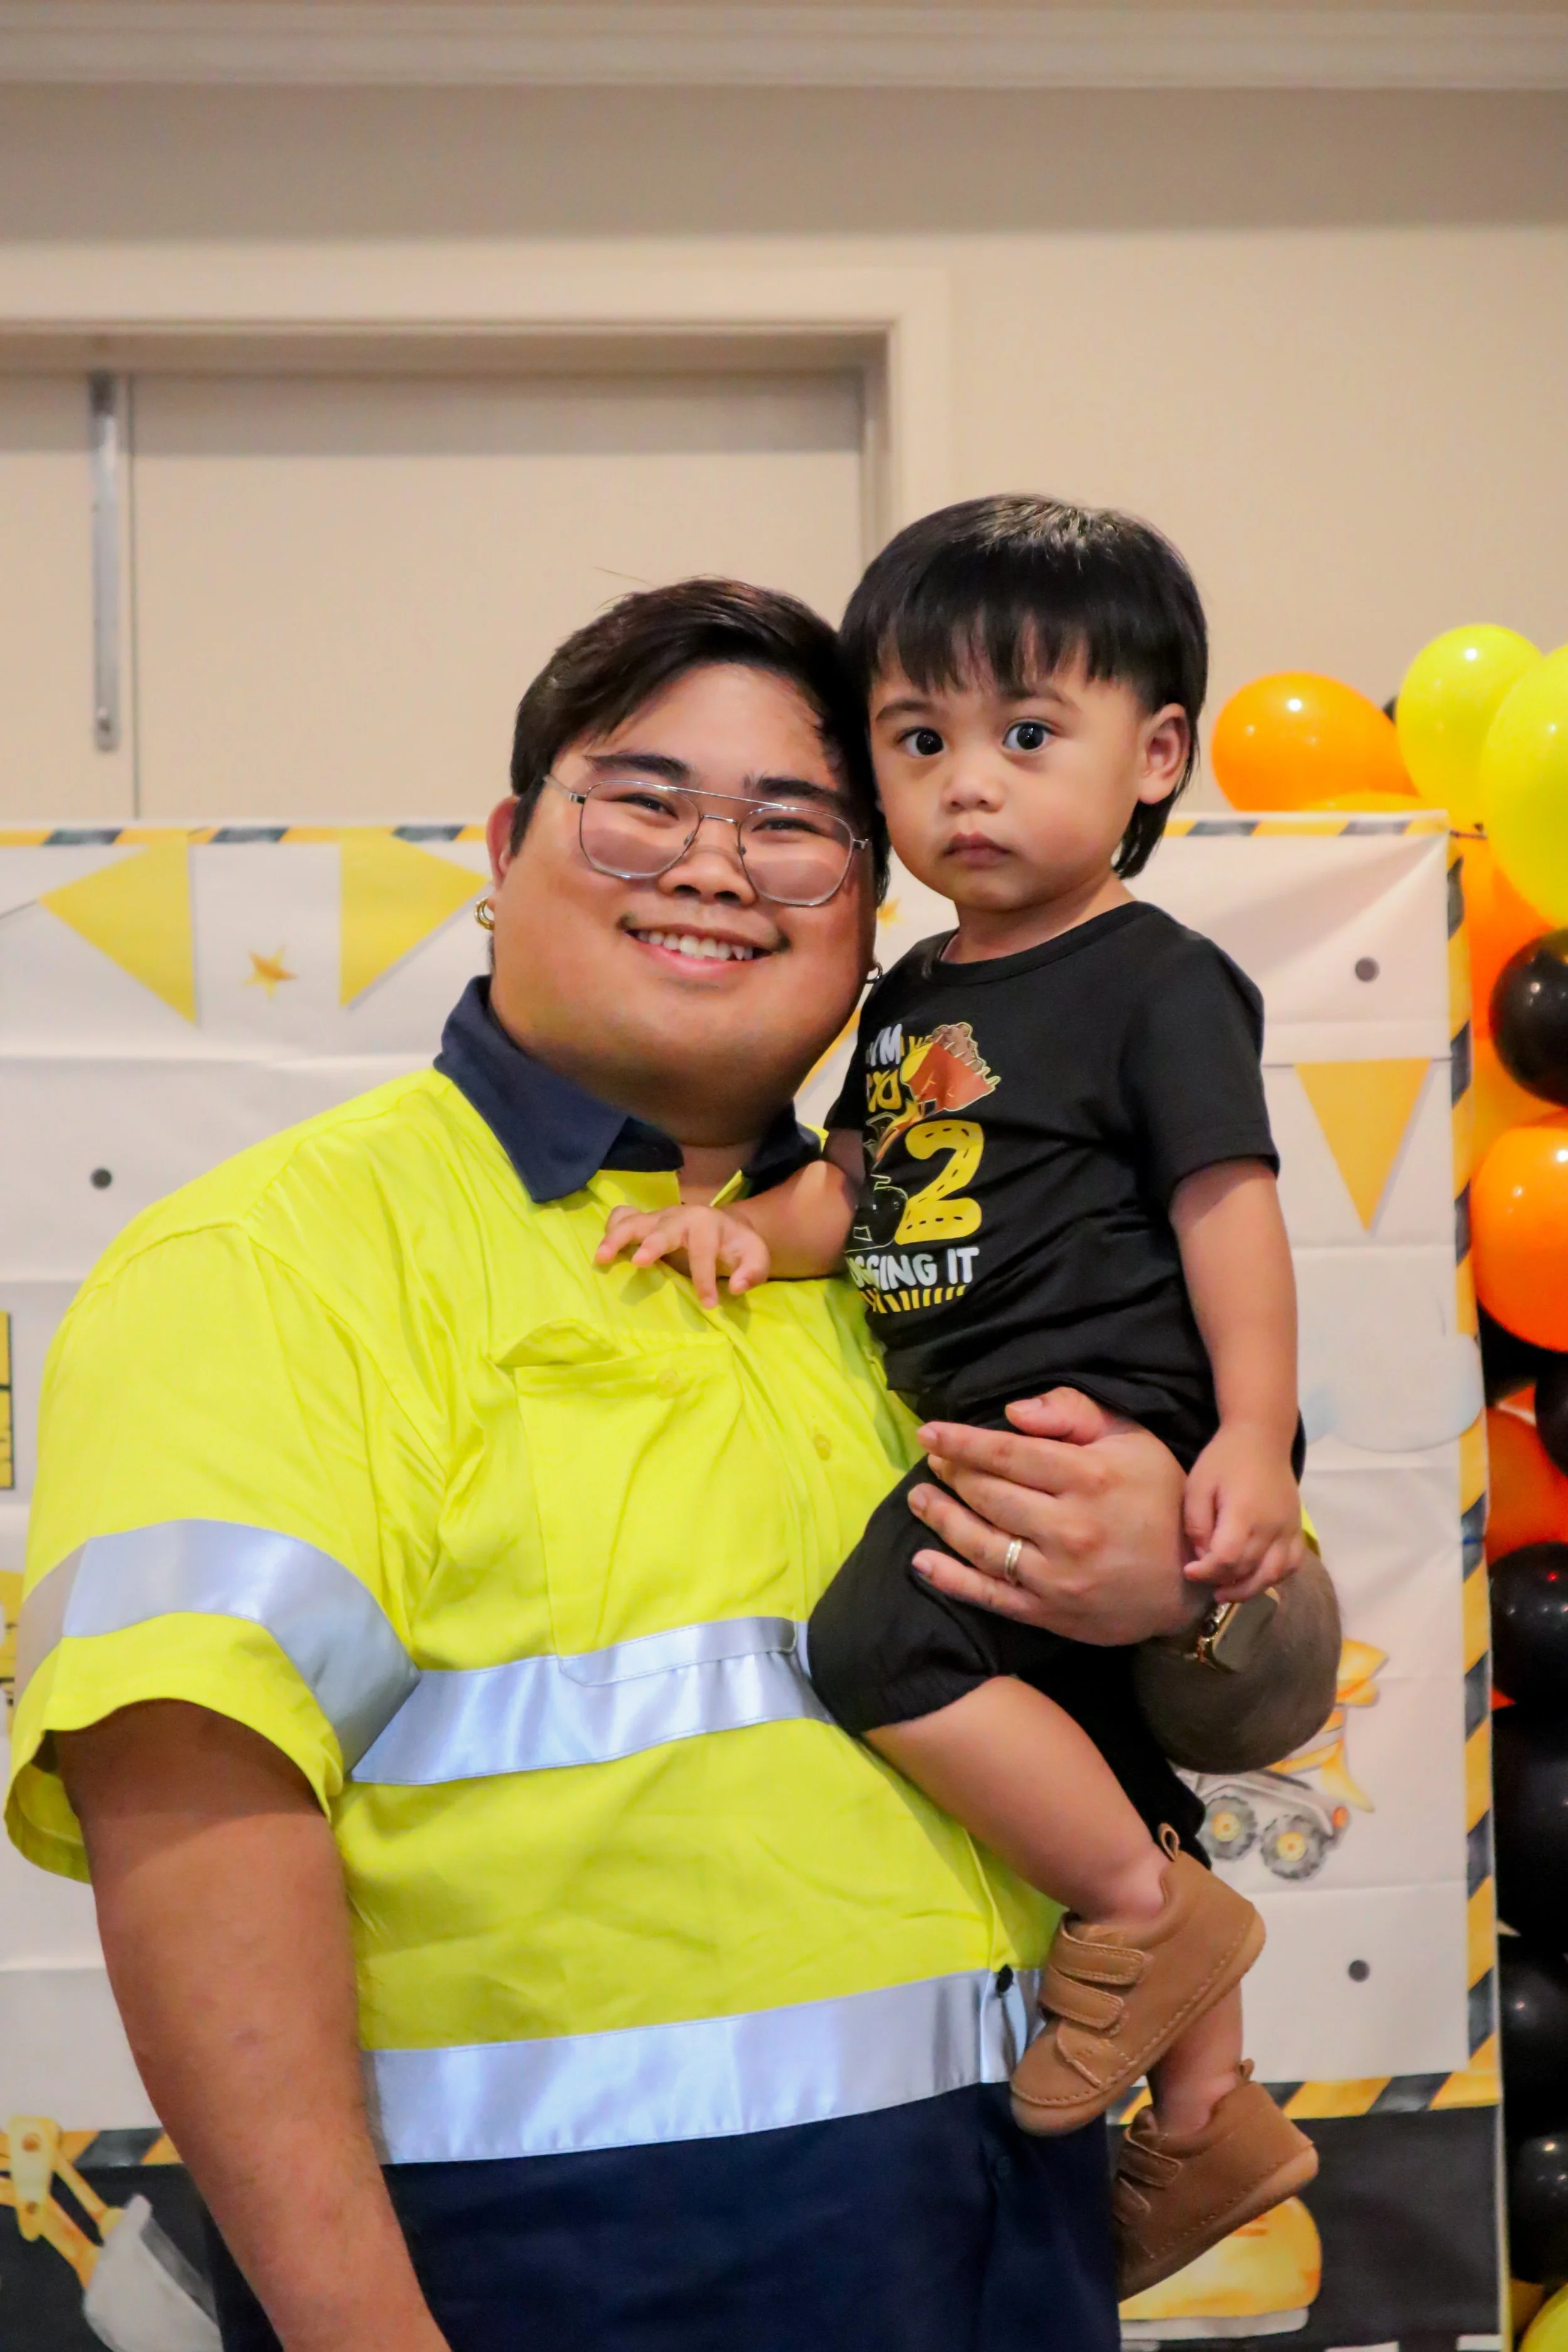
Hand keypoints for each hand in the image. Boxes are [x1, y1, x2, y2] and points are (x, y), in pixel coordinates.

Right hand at [595, 1203, 770, 1307]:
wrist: (725, 1226)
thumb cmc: (737, 1246)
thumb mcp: (755, 1257)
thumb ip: (752, 1272)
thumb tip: (737, 1287)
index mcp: (708, 1224)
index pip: (704, 1251)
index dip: (705, 1278)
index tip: (708, 1305)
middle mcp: (679, 1216)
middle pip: (664, 1228)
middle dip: (653, 1244)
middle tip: (640, 1263)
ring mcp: (658, 1218)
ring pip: (633, 1221)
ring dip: (616, 1238)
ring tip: (601, 1259)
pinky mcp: (644, 1222)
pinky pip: (621, 1217)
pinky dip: (610, 1229)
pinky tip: (602, 1251)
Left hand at [906, 1388, 1199, 1645]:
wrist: (1192, 1576)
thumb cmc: (1159, 1495)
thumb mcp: (1131, 1438)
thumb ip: (1074, 1413)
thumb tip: (1014, 1412)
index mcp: (1089, 1477)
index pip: (1008, 1454)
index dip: (961, 1441)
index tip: (929, 1432)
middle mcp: (1069, 1528)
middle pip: (989, 1495)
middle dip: (952, 1474)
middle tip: (933, 1461)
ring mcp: (1057, 1575)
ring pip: (982, 1543)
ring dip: (941, 1519)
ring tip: (919, 1499)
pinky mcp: (1050, 1612)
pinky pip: (990, 1595)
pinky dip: (950, 1579)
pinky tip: (922, 1562)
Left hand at [1183, 1425, 1304, 1601]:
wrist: (1262, 1438)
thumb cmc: (1224, 1459)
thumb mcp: (1198, 1485)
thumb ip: (1197, 1523)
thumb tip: (1202, 1557)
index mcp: (1244, 1513)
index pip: (1227, 1558)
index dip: (1206, 1572)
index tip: (1189, 1571)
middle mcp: (1272, 1526)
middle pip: (1248, 1569)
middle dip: (1221, 1581)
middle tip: (1202, 1581)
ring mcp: (1289, 1529)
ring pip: (1273, 1574)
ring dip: (1249, 1589)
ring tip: (1226, 1593)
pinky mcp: (1297, 1528)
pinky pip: (1292, 1564)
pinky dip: (1275, 1578)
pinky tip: (1255, 1580)